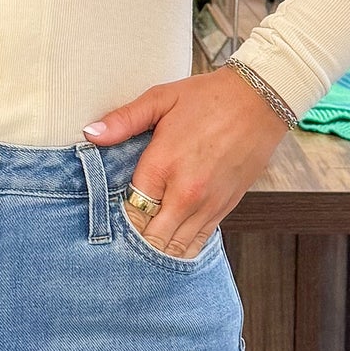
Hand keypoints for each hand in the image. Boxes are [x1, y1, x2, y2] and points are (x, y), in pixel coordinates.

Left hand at [82, 67, 290, 255]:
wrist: (259, 101)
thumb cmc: (208, 98)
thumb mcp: (160, 99)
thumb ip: (123, 120)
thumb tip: (90, 134)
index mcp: (163, 165)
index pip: (130, 213)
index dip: (116, 224)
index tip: (107, 224)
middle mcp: (185, 192)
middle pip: (151, 239)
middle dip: (134, 245)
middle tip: (119, 245)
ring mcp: (208, 204)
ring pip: (176, 248)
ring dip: (157, 252)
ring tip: (140, 252)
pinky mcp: (225, 208)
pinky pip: (199, 242)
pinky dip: (182, 250)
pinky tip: (168, 250)